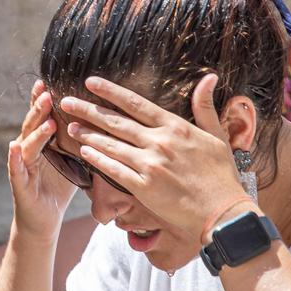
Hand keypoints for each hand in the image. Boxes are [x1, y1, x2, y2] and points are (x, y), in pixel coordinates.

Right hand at [8, 80, 77, 240]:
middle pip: (33, 125)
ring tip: (46, 119)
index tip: (49, 82)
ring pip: (26, 143)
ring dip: (35, 130)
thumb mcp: (72, 161)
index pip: (41, 117)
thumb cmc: (57, 189)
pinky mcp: (19, 184)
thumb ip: (77, 142)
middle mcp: (28, 150)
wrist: (43, 221)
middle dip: (39, 108)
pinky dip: (13, 157)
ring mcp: (21, 166)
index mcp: (41, 143)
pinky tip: (14, 146)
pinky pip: (15, 168)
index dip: (42, 100)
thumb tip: (102, 123)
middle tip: (48, 92)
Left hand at [61, 74, 253, 242]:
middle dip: (89, 110)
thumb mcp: (217, 136)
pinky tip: (84, 152)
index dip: (111, 92)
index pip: (136, 104)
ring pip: (111, 145)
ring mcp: (150, 165)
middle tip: (67, 102)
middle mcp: (159, 142)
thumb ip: (205, 107)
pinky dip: (98, 159)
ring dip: (88, 135)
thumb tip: (208, 77)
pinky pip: (114, 170)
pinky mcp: (144, 188)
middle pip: (116, 122)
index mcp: (175, 128)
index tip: (91, 82)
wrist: (223, 212)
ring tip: (71, 127)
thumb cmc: (221, 176)